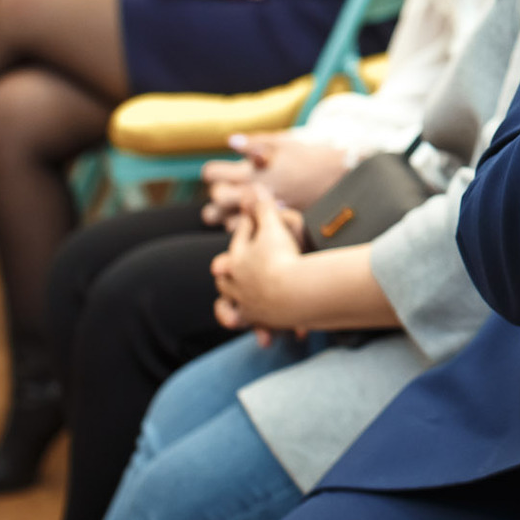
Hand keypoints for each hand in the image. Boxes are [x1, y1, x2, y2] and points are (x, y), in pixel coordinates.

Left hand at [200, 131, 347, 224]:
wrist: (338, 176)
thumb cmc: (309, 156)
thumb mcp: (281, 142)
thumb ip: (254, 142)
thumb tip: (230, 142)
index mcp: (251, 171)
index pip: (212, 174)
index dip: (215, 171)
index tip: (225, 170)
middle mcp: (253, 194)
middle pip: (216, 200)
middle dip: (219, 193)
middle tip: (232, 188)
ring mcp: (262, 213)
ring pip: (225, 221)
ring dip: (227, 213)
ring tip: (240, 205)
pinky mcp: (274, 225)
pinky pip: (248, 233)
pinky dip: (245, 226)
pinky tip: (257, 216)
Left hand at [211, 190, 309, 343]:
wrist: (294, 294)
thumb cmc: (283, 256)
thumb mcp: (274, 226)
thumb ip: (264, 208)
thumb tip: (254, 186)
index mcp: (237, 256)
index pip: (243, 235)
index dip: (250, 223)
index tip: (255, 214)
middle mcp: (236, 281)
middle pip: (225, 271)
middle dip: (228, 264)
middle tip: (227, 261)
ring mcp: (245, 302)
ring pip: (228, 301)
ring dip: (230, 298)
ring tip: (232, 297)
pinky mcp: (258, 319)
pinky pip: (251, 324)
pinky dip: (254, 327)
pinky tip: (259, 333)